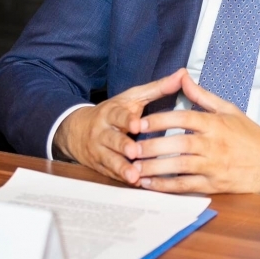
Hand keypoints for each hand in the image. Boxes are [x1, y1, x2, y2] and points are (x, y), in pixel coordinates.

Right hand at [54, 68, 186, 184]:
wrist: (76, 130)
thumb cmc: (113, 112)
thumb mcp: (132, 98)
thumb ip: (157, 88)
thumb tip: (182, 74)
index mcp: (110, 113)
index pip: (117, 116)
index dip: (126, 120)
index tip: (136, 124)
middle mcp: (102, 132)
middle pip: (112, 140)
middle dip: (122, 146)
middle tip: (134, 152)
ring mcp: (99, 151)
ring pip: (109, 160)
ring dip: (121, 168)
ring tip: (134, 176)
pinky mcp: (100, 167)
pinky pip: (110, 174)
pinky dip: (120, 179)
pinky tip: (134, 184)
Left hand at [130, 70, 259, 194]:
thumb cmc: (249, 135)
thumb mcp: (229, 109)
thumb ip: (202, 95)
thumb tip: (183, 77)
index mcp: (215, 123)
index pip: (183, 118)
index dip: (160, 120)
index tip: (139, 123)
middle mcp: (213, 144)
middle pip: (177, 144)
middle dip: (151, 146)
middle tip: (130, 147)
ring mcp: (213, 166)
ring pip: (179, 167)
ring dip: (154, 168)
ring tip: (134, 168)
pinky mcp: (214, 184)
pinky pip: (186, 186)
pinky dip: (167, 186)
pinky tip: (150, 184)